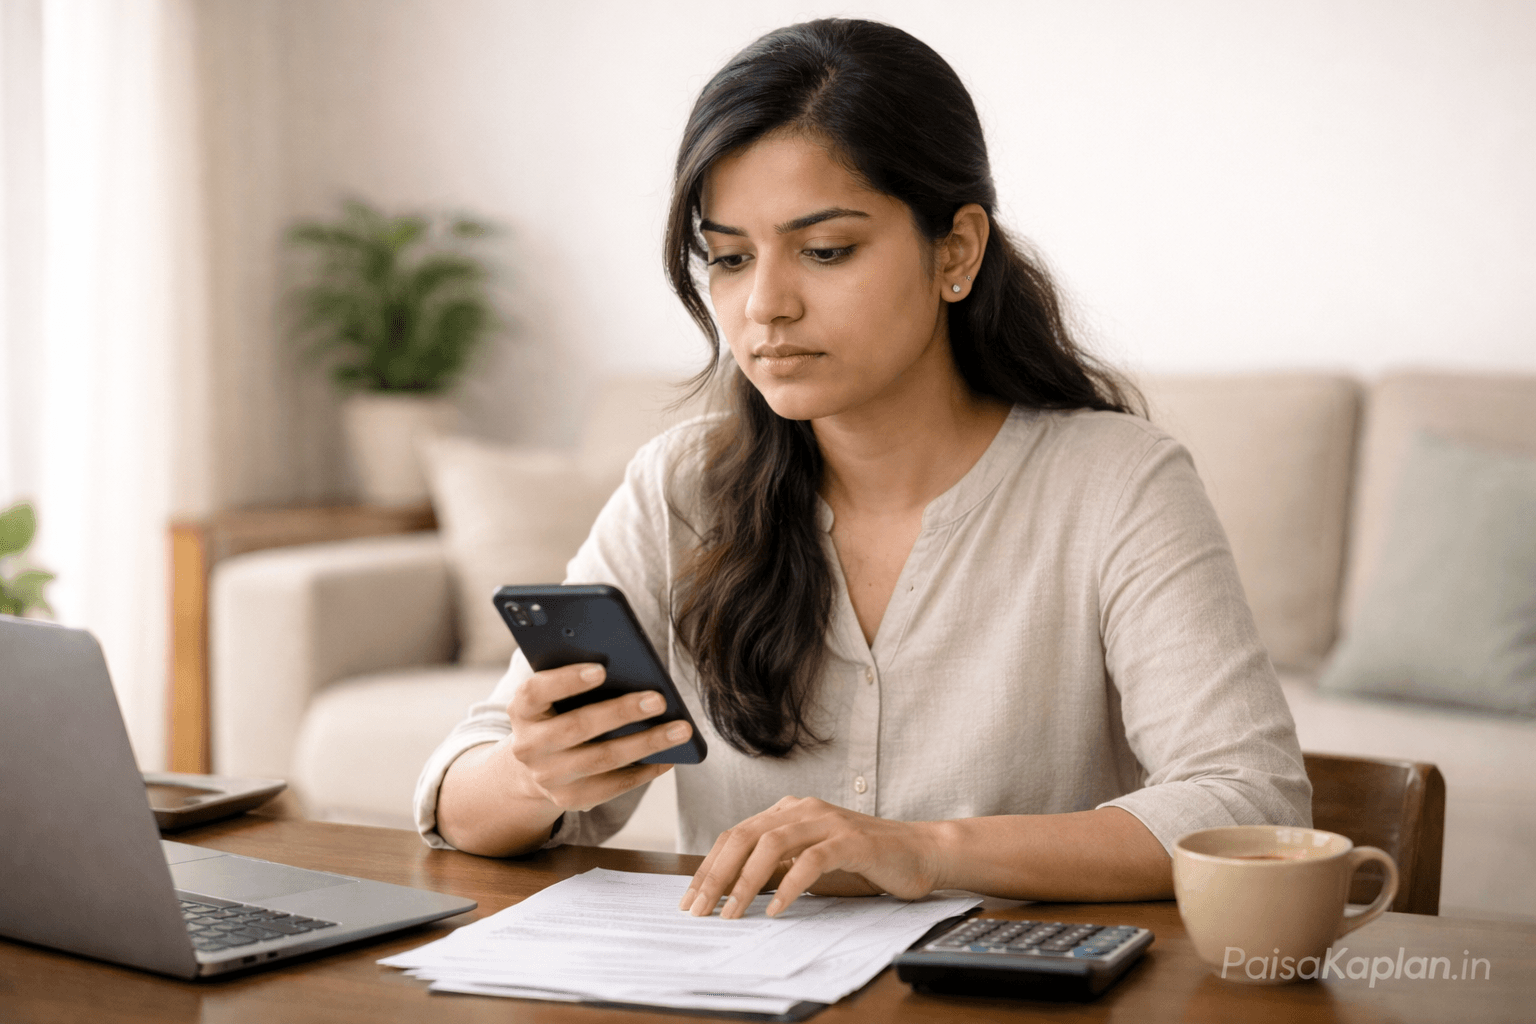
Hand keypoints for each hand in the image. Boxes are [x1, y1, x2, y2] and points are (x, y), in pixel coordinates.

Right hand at [506, 663, 693, 813]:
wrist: (536, 765)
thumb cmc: (557, 714)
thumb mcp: (553, 696)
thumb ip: (577, 681)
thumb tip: (630, 669)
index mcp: (522, 710)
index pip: (536, 691)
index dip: (567, 680)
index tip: (602, 669)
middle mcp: (528, 746)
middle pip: (577, 727)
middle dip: (621, 712)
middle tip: (660, 700)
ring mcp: (548, 777)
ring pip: (602, 759)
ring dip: (646, 743)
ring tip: (680, 729)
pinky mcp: (570, 799)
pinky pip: (613, 786)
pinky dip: (644, 770)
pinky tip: (669, 757)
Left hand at [678, 796, 946, 918]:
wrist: (919, 851)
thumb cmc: (864, 859)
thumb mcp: (810, 859)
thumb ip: (777, 865)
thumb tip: (731, 888)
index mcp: (789, 810)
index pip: (735, 834)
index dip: (709, 866)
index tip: (691, 899)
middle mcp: (803, 809)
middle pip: (745, 836)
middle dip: (717, 876)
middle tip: (699, 909)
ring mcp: (827, 821)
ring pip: (772, 845)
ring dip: (745, 882)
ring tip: (731, 913)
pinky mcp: (851, 840)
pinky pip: (811, 860)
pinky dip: (790, 886)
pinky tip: (777, 909)